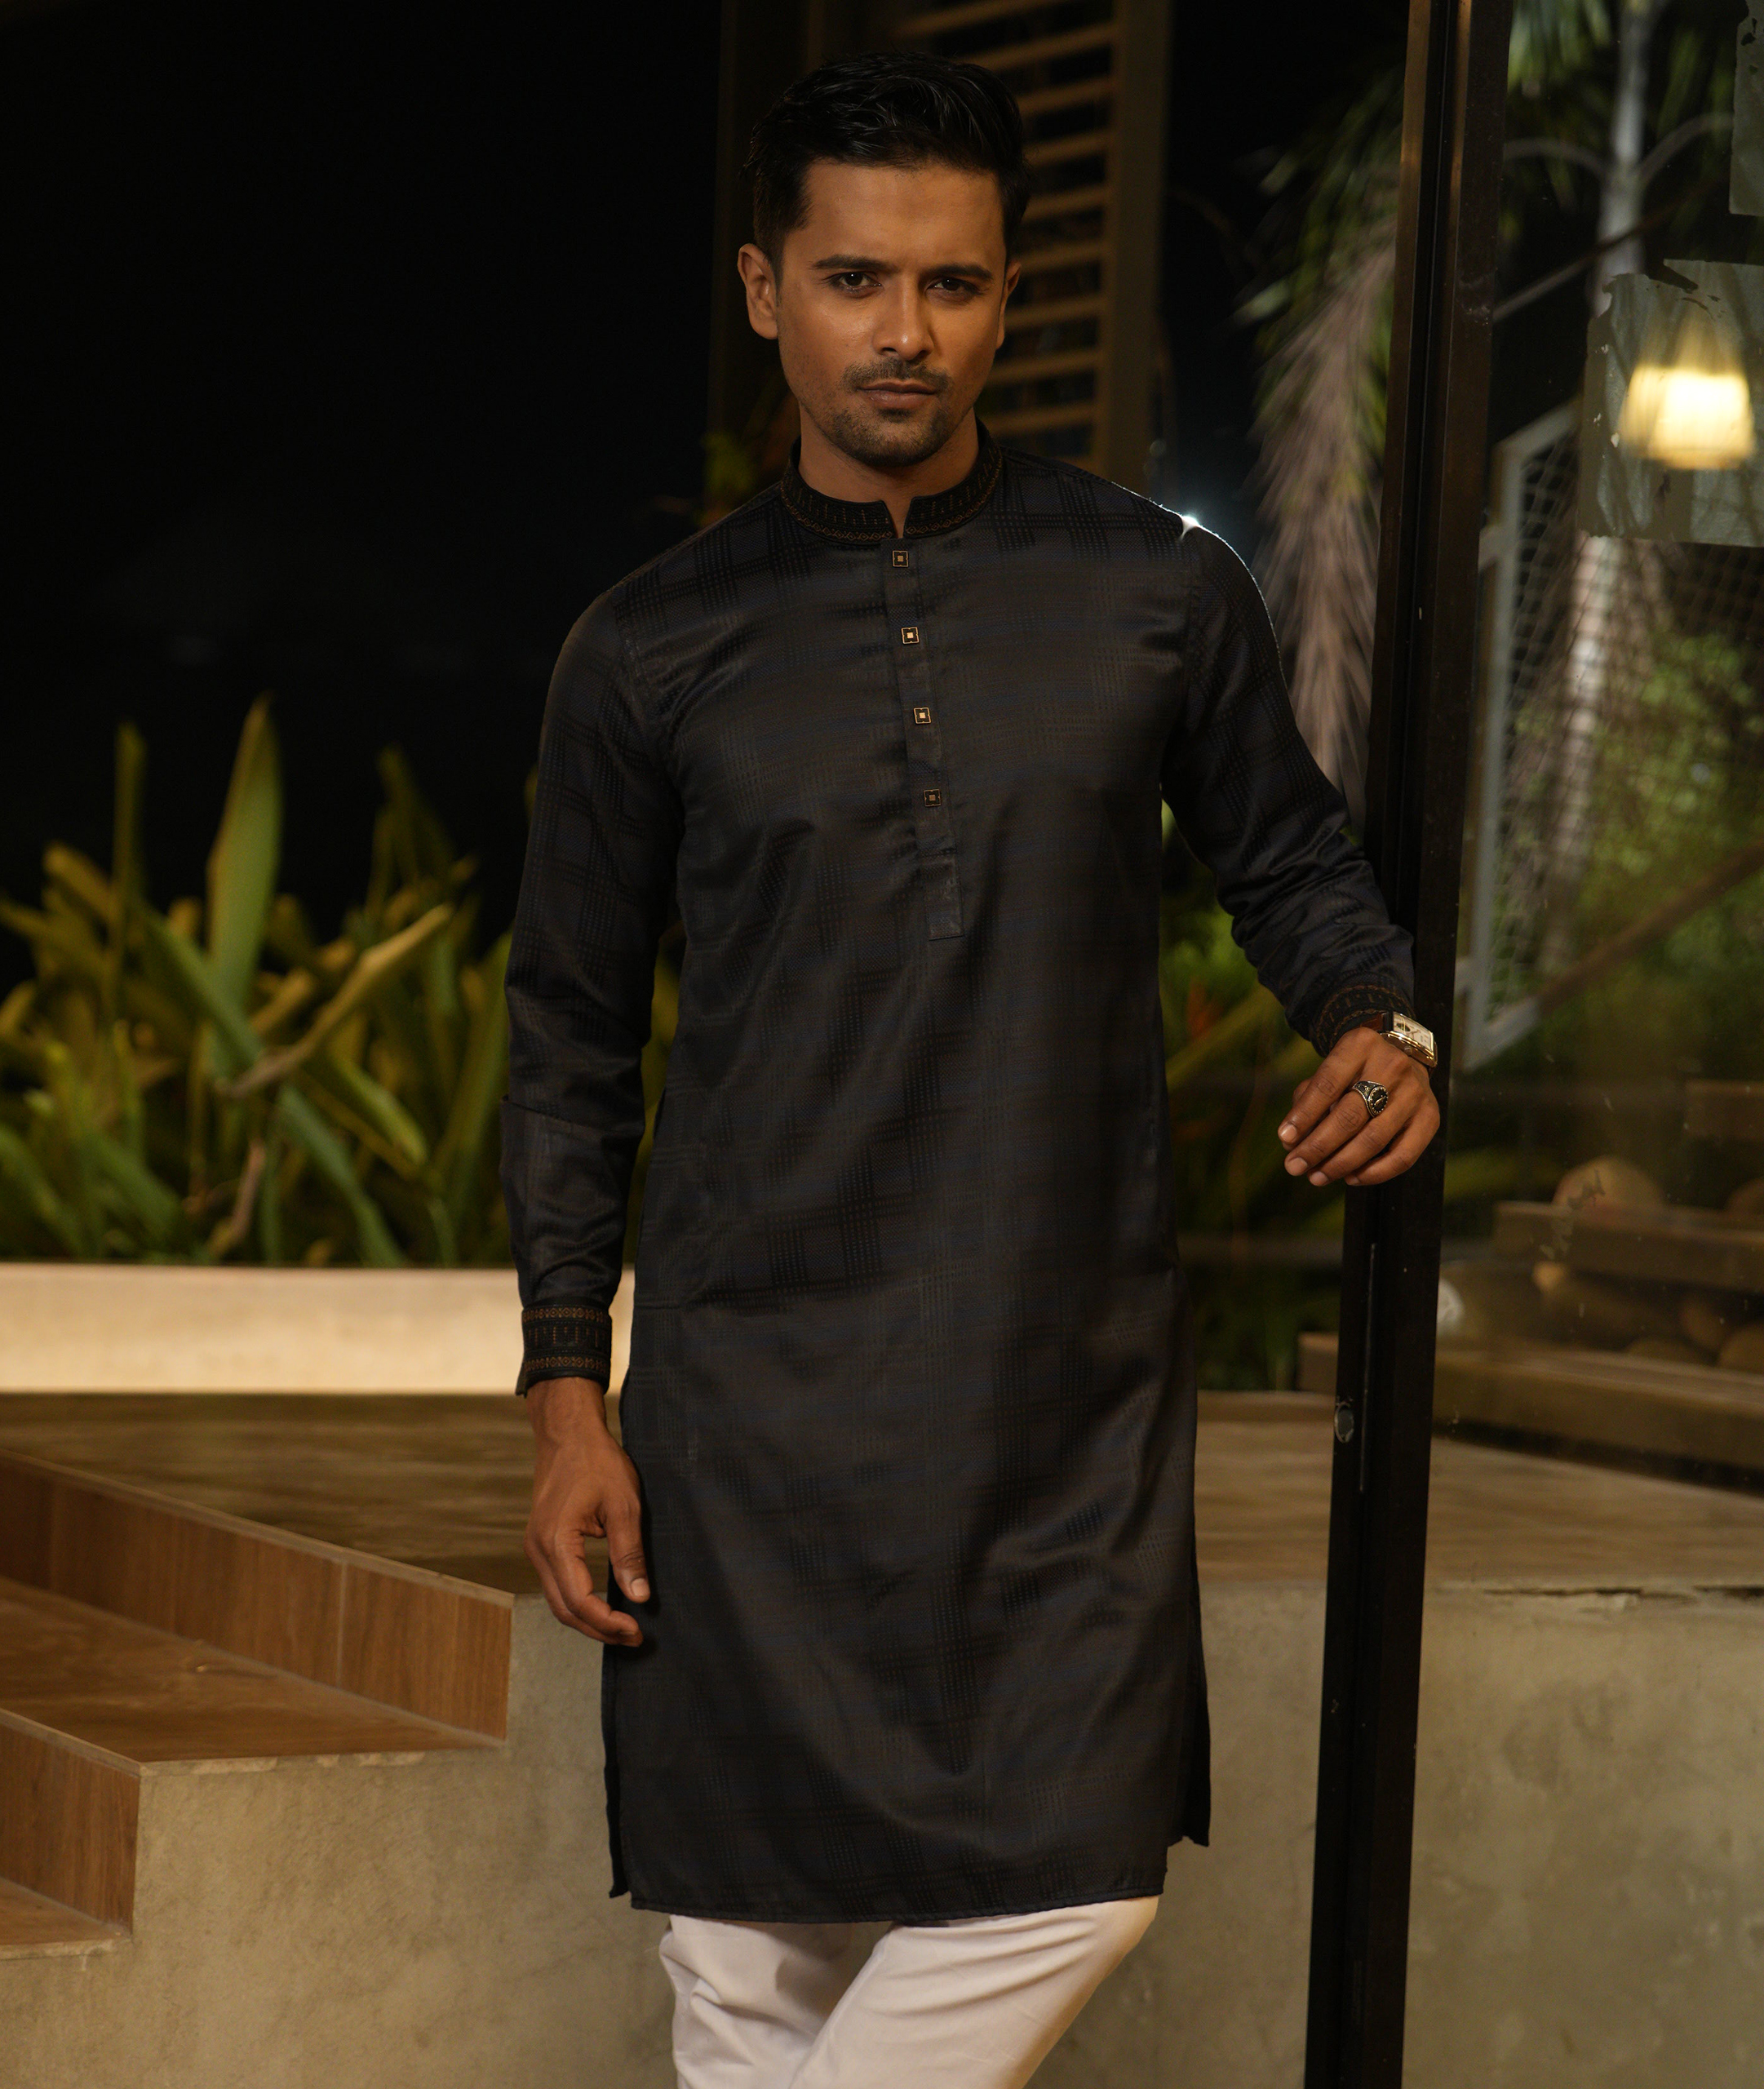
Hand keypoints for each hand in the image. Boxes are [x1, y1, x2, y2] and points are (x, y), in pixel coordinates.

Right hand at [525, 1376, 648, 1645]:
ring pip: (558, 1601)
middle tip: (633, 1638)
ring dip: (588, 1619)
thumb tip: (639, 1598)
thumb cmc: (597, 1462)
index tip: (637, 1630)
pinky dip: (578, 1601)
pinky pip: (556, 1584)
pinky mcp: (541, 1543)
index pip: (580, 1600)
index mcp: (556, 1542)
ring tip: (622, 1627)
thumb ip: (629, 1554)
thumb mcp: (624, 1505)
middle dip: (598, 1629)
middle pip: (564, 1609)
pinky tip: (604, 1605)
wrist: (568, 1434)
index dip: (608, 1623)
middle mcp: (538, 1550)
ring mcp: (535, 1547)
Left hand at [1278, 1025, 1439, 1188]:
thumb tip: (1291, 1141)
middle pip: (1350, 1116)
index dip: (1304, 1115)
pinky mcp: (1430, 1117)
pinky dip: (1375, 1173)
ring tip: (1317, 1176)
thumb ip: (1307, 1100)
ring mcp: (1415, 1093)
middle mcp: (1392, 1067)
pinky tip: (1351, 1178)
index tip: (1285, 1139)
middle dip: (1318, 1146)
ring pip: (1374, 1139)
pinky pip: (1403, 1156)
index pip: (1327, 1085)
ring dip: (1341, 1164)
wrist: (1402, 1056)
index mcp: (1360, 1046)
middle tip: (1294, 1166)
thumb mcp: (1329, 1070)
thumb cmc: (1354, 1070)